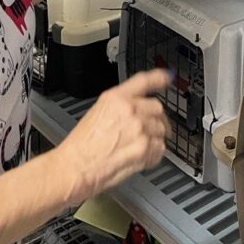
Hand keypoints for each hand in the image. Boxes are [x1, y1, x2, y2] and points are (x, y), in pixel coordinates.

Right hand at [52, 70, 170, 203]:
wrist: (75, 167)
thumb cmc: (81, 145)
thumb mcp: (97, 112)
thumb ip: (120, 107)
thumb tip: (137, 109)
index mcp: (116, 97)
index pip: (144, 81)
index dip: (159, 77)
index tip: (167, 76)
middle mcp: (130, 110)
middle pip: (157, 108)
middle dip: (156, 119)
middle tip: (151, 129)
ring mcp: (139, 129)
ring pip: (161, 129)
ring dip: (155, 138)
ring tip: (141, 146)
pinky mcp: (144, 149)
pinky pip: (160, 149)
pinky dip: (155, 154)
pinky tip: (143, 157)